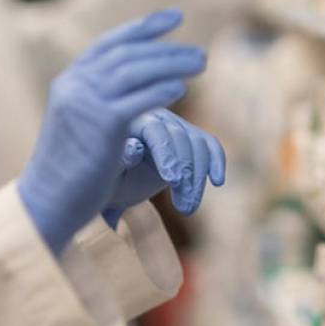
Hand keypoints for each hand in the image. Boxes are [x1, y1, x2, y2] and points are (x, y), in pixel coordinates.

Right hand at [18, 10, 206, 251]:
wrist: (48, 201)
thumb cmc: (72, 170)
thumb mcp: (83, 124)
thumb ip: (104, 100)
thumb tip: (141, 86)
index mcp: (70, 81)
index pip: (110, 43)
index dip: (143, 27)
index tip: (174, 17)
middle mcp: (75, 85)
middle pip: (128, 54)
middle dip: (167, 48)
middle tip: (201, 52)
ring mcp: (86, 103)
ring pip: (136, 71)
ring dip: (173, 63)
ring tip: (202, 63)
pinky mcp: (101, 126)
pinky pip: (138, 101)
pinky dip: (161, 90)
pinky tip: (181, 88)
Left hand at [103, 110, 226, 225]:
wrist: (114, 181)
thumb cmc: (107, 178)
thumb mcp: (106, 174)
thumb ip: (120, 160)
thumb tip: (135, 148)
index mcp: (132, 120)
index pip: (156, 130)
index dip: (167, 153)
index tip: (172, 180)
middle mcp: (157, 117)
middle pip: (181, 138)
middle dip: (186, 174)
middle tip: (183, 208)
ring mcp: (176, 126)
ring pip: (198, 145)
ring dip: (197, 179)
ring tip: (187, 209)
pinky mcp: (190, 138)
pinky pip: (209, 145)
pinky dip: (217, 161)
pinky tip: (218, 182)